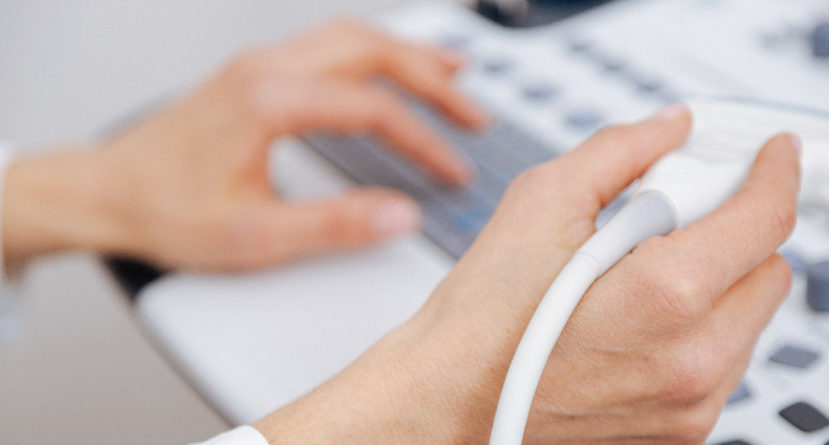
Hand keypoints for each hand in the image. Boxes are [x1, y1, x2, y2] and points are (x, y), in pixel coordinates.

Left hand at [2, 19, 486, 270]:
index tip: (453, 171)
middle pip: (373, 51)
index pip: (374, 108)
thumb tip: (400, 214)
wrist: (105, 192)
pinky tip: (389, 69)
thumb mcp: (253, 237)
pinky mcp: (255, 72)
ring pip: (352, 37)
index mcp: (270, 101)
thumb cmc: (164, 210)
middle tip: (473, 113)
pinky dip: (374, 53)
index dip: (425, 141)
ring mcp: (260, 64)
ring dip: (407, 55)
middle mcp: (267, 69)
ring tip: (454, 72)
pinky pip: (330, 44)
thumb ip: (334, 226)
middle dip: (434, 79)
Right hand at [254, 106, 801, 443]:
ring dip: (718, 282)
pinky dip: (700, 327)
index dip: (775, 173)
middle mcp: (694, 359)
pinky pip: (726, 360)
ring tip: (637, 277)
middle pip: (771, 269)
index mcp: (666, 295)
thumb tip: (668, 129)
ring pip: (752, 317)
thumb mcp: (541, 202)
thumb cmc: (481, 324)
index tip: (773, 157)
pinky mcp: (685, 428)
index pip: (766, 219)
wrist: (450, 406)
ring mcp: (693, 403)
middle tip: (674, 217)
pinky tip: (637, 318)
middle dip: (736, 231)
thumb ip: (620, 151)